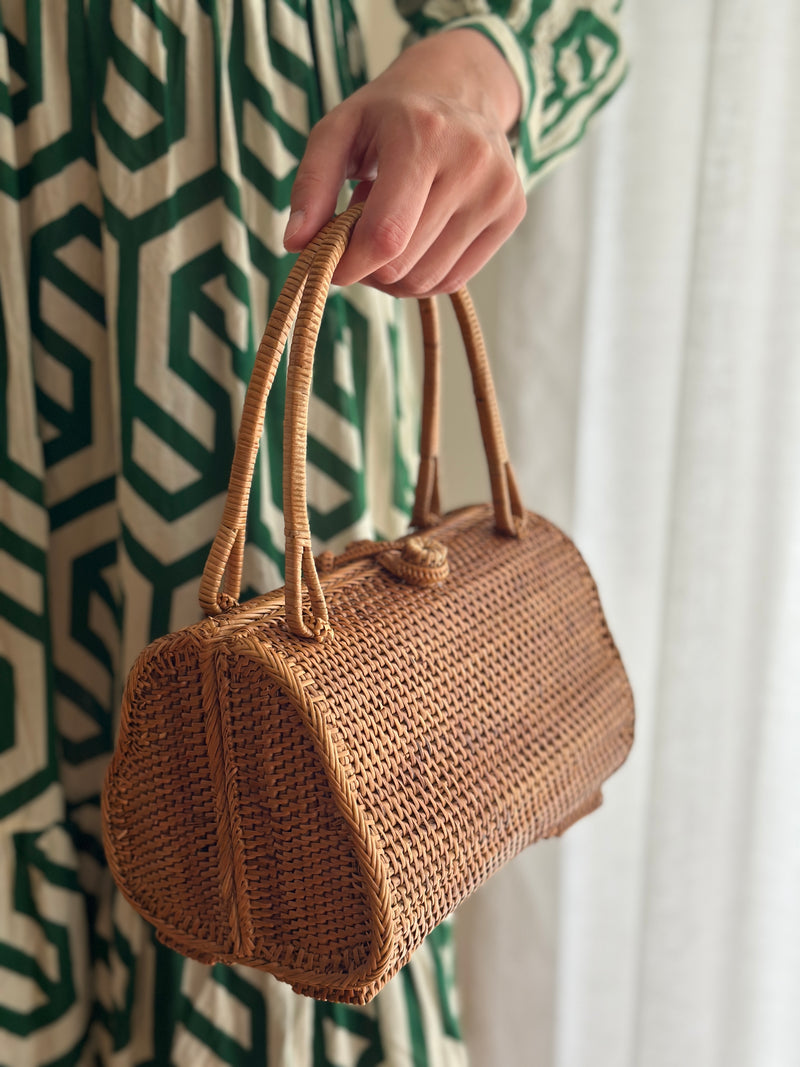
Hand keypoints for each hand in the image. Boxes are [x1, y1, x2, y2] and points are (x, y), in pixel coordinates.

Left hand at [283, 29, 526, 297]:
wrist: (461, 87)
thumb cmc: (390, 115)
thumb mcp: (339, 131)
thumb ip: (311, 185)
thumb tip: (296, 244)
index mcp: (424, 136)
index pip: (385, 236)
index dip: (350, 266)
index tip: (329, 267)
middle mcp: (471, 163)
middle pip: (404, 265)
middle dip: (369, 266)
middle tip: (360, 235)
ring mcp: (498, 190)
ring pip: (428, 280)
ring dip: (395, 274)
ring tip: (390, 231)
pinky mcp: (512, 212)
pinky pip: (454, 280)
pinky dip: (424, 275)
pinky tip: (416, 241)